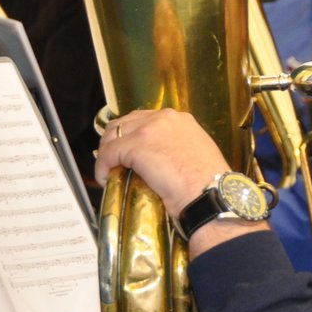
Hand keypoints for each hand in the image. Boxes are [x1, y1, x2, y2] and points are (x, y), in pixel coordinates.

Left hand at [94, 108, 231, 217]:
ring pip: (113, 135)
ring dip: (107, 153)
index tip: (129, 151)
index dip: (133, 135)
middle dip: (116, 141)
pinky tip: (104, 178)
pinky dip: (102, 166)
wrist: (209, 193)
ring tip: (108, 169)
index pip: (146, 119)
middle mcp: (164, 118)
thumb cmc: (208, 184)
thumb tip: (161, 159)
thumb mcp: (197, 154)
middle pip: (126, 123)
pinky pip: (108, 154)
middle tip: (113, 161)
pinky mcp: (135, 146)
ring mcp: (148, 129)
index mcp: (180, 119)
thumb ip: (178, 147)